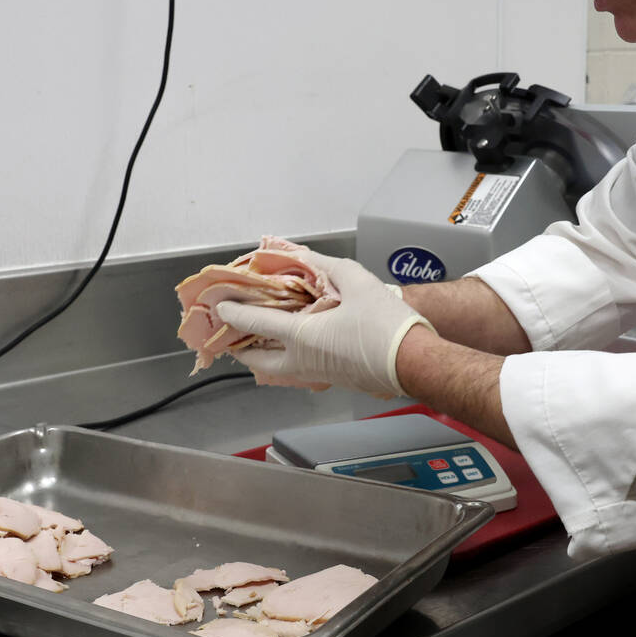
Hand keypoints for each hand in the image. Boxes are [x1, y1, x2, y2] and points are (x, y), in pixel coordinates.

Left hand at [216, 253, 434, 396]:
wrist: (414, 362)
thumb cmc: (386, 326)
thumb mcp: (358, 282)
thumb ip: (328, 266)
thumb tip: (306, 256)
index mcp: (302, 337)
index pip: (255, 324)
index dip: (233, 313)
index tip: (220, 306)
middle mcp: (303, 361)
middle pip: (257, 361)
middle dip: (239, 349)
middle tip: (233, 333)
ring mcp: (317, 374)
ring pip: (278, 369)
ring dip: (263, 354)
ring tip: (260, 337)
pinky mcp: (334, 380)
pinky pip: (299, 369)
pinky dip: (286, 357)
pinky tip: (296, 342)